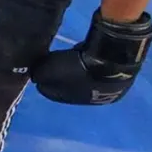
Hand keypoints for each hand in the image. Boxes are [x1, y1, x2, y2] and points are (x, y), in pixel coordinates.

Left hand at [31, 8, 151, 104]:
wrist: (113, 56)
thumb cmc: (78, 67)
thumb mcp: (49, 70)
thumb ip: (38, 74)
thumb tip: (35, 76)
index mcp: (77, 99)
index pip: (52, 93)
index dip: (42, 81)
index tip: (36, 70)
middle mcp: (95, 97)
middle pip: (69, 85)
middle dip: (59, 75)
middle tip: (51, 61)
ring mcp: (108, 85)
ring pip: (83, 77)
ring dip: (74, 68)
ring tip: (66, 55)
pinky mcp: (117, 71)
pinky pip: (94, 67)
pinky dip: (86, 61)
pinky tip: (81, 52)